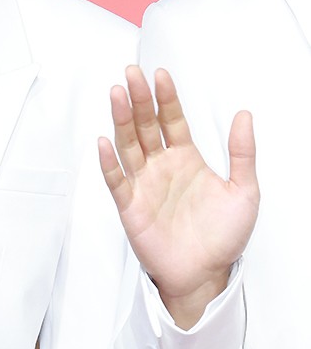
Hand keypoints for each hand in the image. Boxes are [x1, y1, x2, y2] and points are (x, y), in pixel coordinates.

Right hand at [98, 66, 258, 327]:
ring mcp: (144, 185)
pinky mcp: (131, 207)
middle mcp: (161, 167)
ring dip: (122, 120)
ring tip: (117, 94)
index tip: (160, 74)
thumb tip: (243, 115)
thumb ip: (242, 153)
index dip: (167, 97)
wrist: (206, 274)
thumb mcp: (245, 190)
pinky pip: (117, 181)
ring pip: (128, 146)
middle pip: (146, 126)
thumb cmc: (224, 236)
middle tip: (132, 74)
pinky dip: (109, 163)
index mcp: (186, 158)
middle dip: (139, 99)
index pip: (172, 120)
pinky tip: (104, 142)